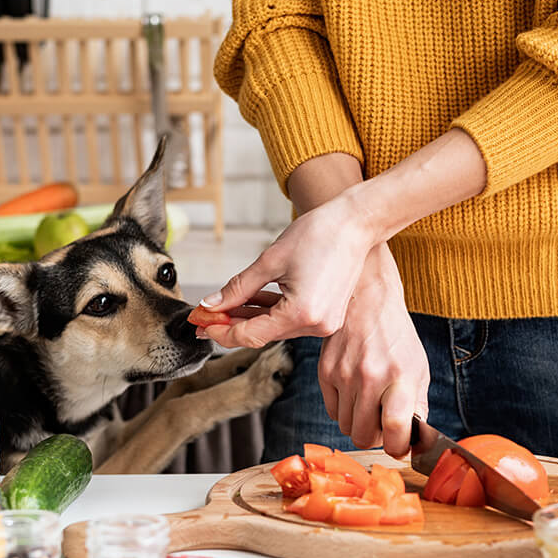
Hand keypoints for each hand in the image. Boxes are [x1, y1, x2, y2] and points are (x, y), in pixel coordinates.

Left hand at [197, 193, 376, 348]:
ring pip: (275, 328)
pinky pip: (290, 319)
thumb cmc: (320, 234)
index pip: (251, 335)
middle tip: (204, 317)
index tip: (200, 323)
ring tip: (222, 308)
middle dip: (231, 324)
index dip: (221, 331)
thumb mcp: (270, 260)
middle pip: (263, 334)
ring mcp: (324, 322)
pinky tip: (249, 303)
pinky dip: (269, 312)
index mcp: (302, 313)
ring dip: (249, 318)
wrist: (356, 223)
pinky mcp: (327, 315)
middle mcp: (316, 325)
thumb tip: (212, 304)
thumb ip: (238, 288)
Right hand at [318, 245, 428, 456]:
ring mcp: (344, 375)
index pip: (396, 429)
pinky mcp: (325, 371)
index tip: (400, 445)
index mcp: (400, 377)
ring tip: (370, 404)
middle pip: (364, 436)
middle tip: (383, 424)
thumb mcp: (418, 367)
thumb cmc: (396, 336)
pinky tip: (354, 392)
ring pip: (346, 427)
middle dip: (375, 437)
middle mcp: (370, 377)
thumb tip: (413, 439)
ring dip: (359, 423)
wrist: (367, 300)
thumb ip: (417, 405)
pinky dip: (344, 409)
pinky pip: (332, 411)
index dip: (398, 447)